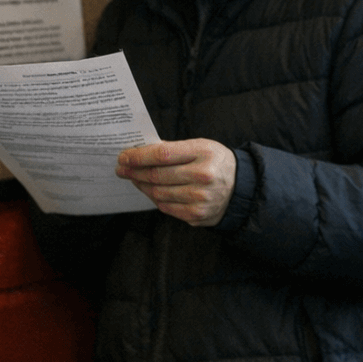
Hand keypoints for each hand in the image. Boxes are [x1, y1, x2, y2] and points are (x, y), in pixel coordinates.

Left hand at [117, 139, 236, 226]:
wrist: (240, 187)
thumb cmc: (216, 162)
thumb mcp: (201, 146)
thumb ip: (173, 149)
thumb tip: (140, 152)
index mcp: (204, 153)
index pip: (162, 154)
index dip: (138, 156)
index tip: (124, 157)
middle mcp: (203, 176)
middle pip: (157, 175)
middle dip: (134, 172)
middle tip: (122, 169)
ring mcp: (200, 198)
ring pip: (158, 193)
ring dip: (141, 185)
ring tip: (135, 179)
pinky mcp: (196, 214)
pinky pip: (165, 207)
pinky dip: (154, 198)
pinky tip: (151, 190)